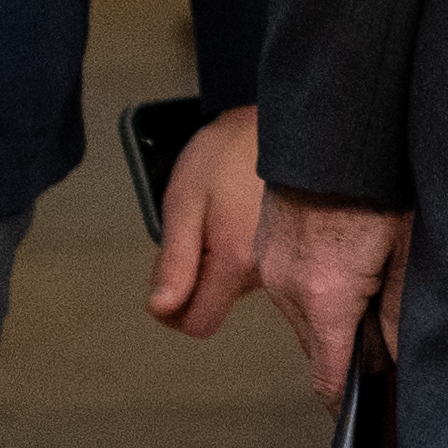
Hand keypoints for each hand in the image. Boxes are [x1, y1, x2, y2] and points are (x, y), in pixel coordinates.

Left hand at [142, 102, 267, 334]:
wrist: (272, 124)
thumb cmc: (226, 154)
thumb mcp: (183, 203)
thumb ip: (175, 260)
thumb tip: (163, 307)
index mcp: (235, 262)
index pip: (198, 323)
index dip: (171, 313)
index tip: (163, 286)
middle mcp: (264, 271)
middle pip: (214, 305)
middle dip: (192, 281)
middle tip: (190, 234)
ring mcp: (277, 262)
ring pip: (231, 288)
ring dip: (213, 265)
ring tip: (213, 219)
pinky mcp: (284, 250)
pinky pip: (248, 268)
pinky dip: (232, 253)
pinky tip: (231, 218)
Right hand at [258, 187, 413, 400]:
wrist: (334, 132)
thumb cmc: (374, 183)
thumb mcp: (406, 250)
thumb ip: (401, 312)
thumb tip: (399, 361)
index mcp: (325, 294)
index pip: (328, 376)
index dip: (347, 401)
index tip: (364, 415)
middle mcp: (288, 287)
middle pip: (316, 349)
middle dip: (347, 354)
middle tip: (387, 341)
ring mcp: (271, 266)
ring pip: (304, 319)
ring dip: (333, 319)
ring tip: (371, 291)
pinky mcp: (266, 248)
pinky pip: (291, 289)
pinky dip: (317, 293)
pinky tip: (348, 267)